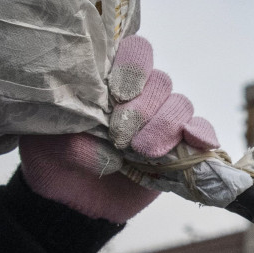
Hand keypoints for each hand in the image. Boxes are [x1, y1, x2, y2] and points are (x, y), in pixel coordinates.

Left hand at [19, 38, 216, 220]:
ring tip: (142, 151)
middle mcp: (139, 95)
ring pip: (180, 105)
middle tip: (121, 135)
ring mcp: (161, 120)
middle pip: (161, 82)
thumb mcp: (52, 142)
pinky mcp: (177, 146)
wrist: (70, 200)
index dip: (134, 67)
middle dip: (145, 109)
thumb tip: (111, 144)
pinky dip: (201, 134)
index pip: (135, 52)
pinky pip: (200, 131)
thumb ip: (77, 135)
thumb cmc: (56, 160)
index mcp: (108, 80)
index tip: (118, 95)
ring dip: (165, 126)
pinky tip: (194, 141)